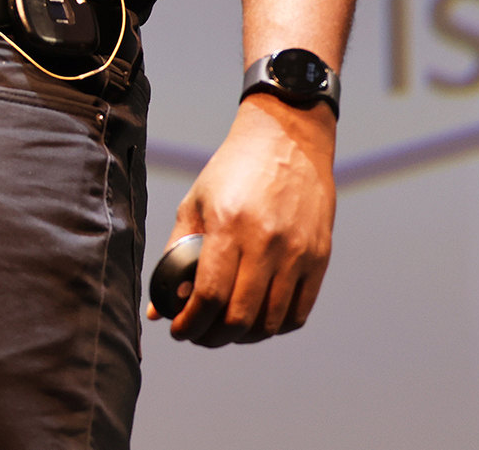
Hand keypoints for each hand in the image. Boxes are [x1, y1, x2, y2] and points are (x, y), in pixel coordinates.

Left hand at [149, 94, 335, 345]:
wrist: (288, 140)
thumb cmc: (233, 170)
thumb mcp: (196, 202)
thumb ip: (176, 253)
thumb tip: (159, 308)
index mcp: (229, 225)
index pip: (209, 295)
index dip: (190, 324)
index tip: (178, 331)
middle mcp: (266, 242)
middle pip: (240, 318)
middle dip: (212, 337)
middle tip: (199, 334)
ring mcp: (298, 252)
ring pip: (270, 322)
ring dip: (243, 336)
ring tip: (226, 328)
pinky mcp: (320, 257)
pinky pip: (298, 313)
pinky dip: (274, 326)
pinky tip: (257, 318)